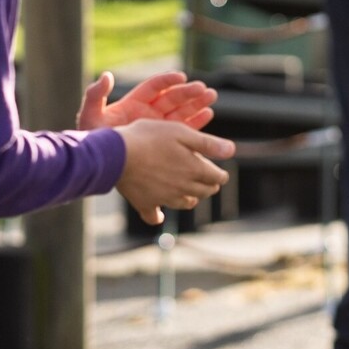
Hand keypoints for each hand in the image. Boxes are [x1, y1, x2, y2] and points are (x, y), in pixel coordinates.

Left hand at [79, 71, 216, 131]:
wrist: (98, 166)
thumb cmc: (93, 141)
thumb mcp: (90, 117)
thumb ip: (95, 96)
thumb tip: (106, 76)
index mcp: (133, 104)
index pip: (153, 88)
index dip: (167, 81)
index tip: (181, 77)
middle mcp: (148, 113)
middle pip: (171, 98)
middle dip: (188, 93)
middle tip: (203, 89)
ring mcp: (158, 127)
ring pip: (181, 112)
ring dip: (196, 104)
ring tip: (211, 97)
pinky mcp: (165, 142)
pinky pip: (183, 131)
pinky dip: (195, 123)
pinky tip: (207, 115)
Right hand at [114, 120, 236, 225]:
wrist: (115, 154)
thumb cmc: (148, 137)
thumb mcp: (181, 132)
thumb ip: (208, 143)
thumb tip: (232, 151)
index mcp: (194, 170)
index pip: (217, 177)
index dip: (220, 175)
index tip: (221, 174)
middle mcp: (183, 187)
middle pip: (204, 192)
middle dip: (209, 186)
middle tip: (209, 183)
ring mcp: (164, 198)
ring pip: (185, 203)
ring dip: (191, 199)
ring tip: (191, 195)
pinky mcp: (145, 204)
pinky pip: (154, 216)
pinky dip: (158, 216)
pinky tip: (160, 216)